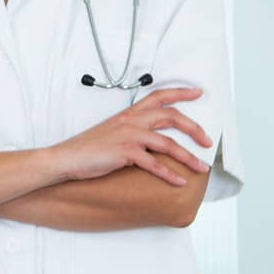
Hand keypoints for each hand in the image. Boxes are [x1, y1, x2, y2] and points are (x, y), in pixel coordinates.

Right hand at [50, 86, 210, 185]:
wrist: (66, 158)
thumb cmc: (87, 147)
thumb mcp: (111, 130)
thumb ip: (131, 129)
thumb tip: (151, 138)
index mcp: (129, 113)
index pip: (159, 96)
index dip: (180, 93)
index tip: (198, 93)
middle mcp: (132, 121)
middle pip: (171, 117)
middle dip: (194, 128)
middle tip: (207, 140)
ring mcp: (129, 137)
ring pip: (168, 144)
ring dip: (189, 157)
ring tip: (201, 168)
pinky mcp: (125, 154)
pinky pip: (155, 164)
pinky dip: (169, 174)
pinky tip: (179, 181)